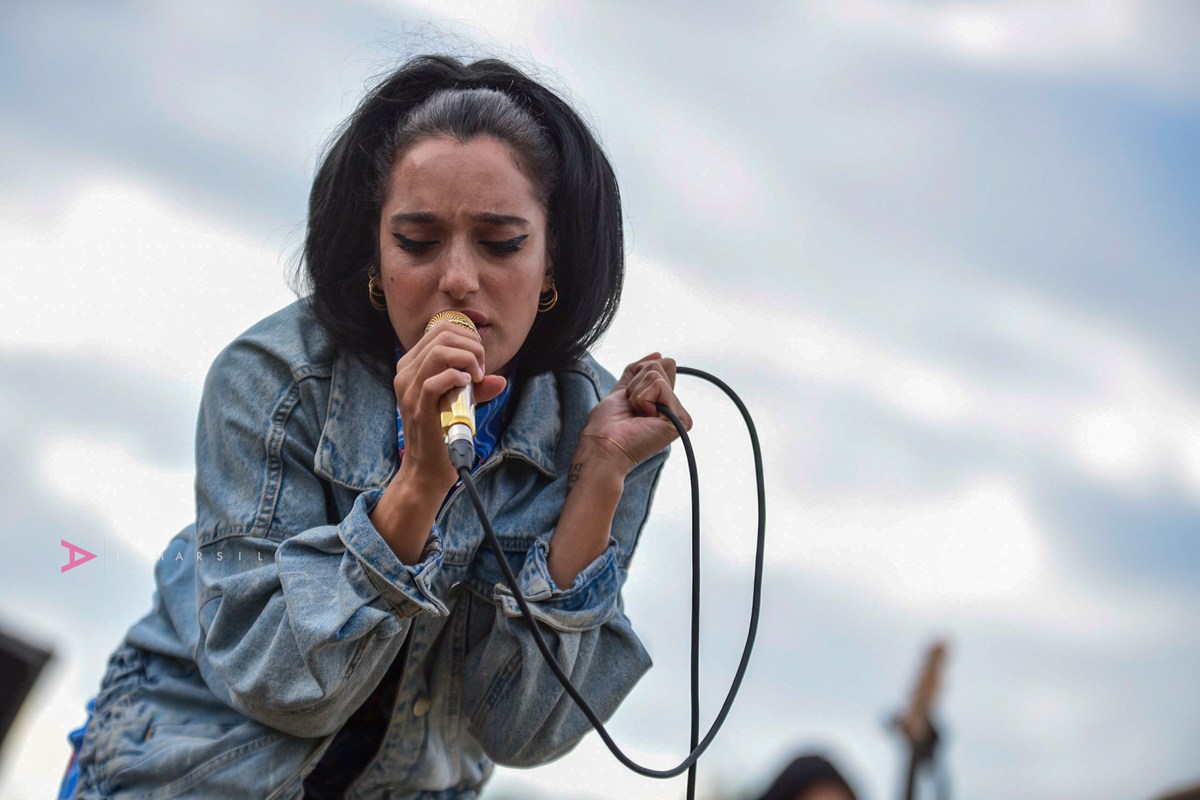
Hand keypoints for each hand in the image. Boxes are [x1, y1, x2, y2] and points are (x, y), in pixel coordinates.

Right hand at [390, 319, 506, 490]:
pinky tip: (468, 385)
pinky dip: (456, 377)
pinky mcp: (417, 409)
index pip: (439, 328)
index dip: (467, 336)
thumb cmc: (443, 431)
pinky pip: (434, 382)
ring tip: (477, 377)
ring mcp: (408, 391)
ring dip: (467, 359)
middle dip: (471, 346)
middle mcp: (405, 373)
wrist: (428, 467)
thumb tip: (500, 379)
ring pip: (438, 353)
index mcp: (412, 365)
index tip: (479, 359)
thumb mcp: (461, 401)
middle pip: (441, 336)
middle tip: (481, 369)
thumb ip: (477, 387)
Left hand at [581, 353, 692, 471]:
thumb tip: (658, 354)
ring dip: (636, 392)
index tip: (629, 401)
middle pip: (659, 366)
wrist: (603, 446)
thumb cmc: (607, 425)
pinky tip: (643, 417)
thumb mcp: (623, 391)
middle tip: (631, 409)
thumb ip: (638, 373)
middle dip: (637, 382)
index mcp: (662, 403)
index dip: (637, 377)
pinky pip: (659, 385)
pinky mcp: (680, 419)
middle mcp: (674, 409)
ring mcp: (679, 415)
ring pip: (657, 374)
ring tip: (635, 414)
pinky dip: (642, 398)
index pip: (658, 366)